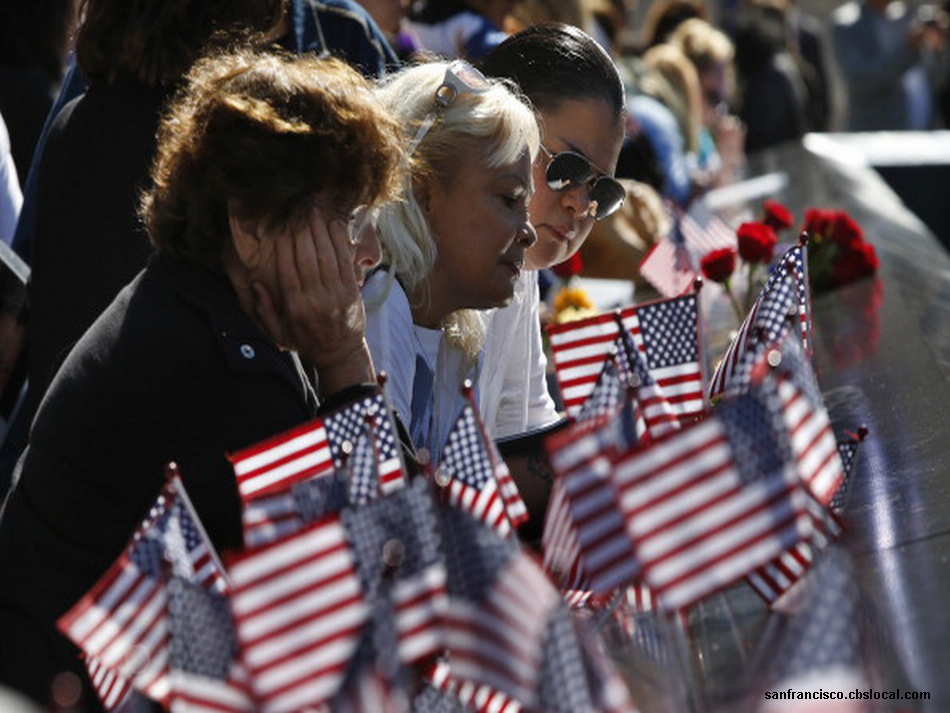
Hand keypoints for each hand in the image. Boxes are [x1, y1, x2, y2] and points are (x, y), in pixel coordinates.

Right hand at [252, 206, 374, 393]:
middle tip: (297, 209)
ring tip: (313, 211)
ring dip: (320, 230)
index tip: (280, 225)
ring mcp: (337, 295)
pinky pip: (344, 262)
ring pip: (327, 256)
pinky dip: (339, 242)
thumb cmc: (306, 341)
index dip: (284, 245)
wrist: (340, 354)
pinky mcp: (352, 291)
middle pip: (307, 258)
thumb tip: (256, 283)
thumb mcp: (279, 332)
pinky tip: (333, 225)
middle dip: (301, 231)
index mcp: (296, 307)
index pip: (287, 269)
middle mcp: (316, 299)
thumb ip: (265, 309)